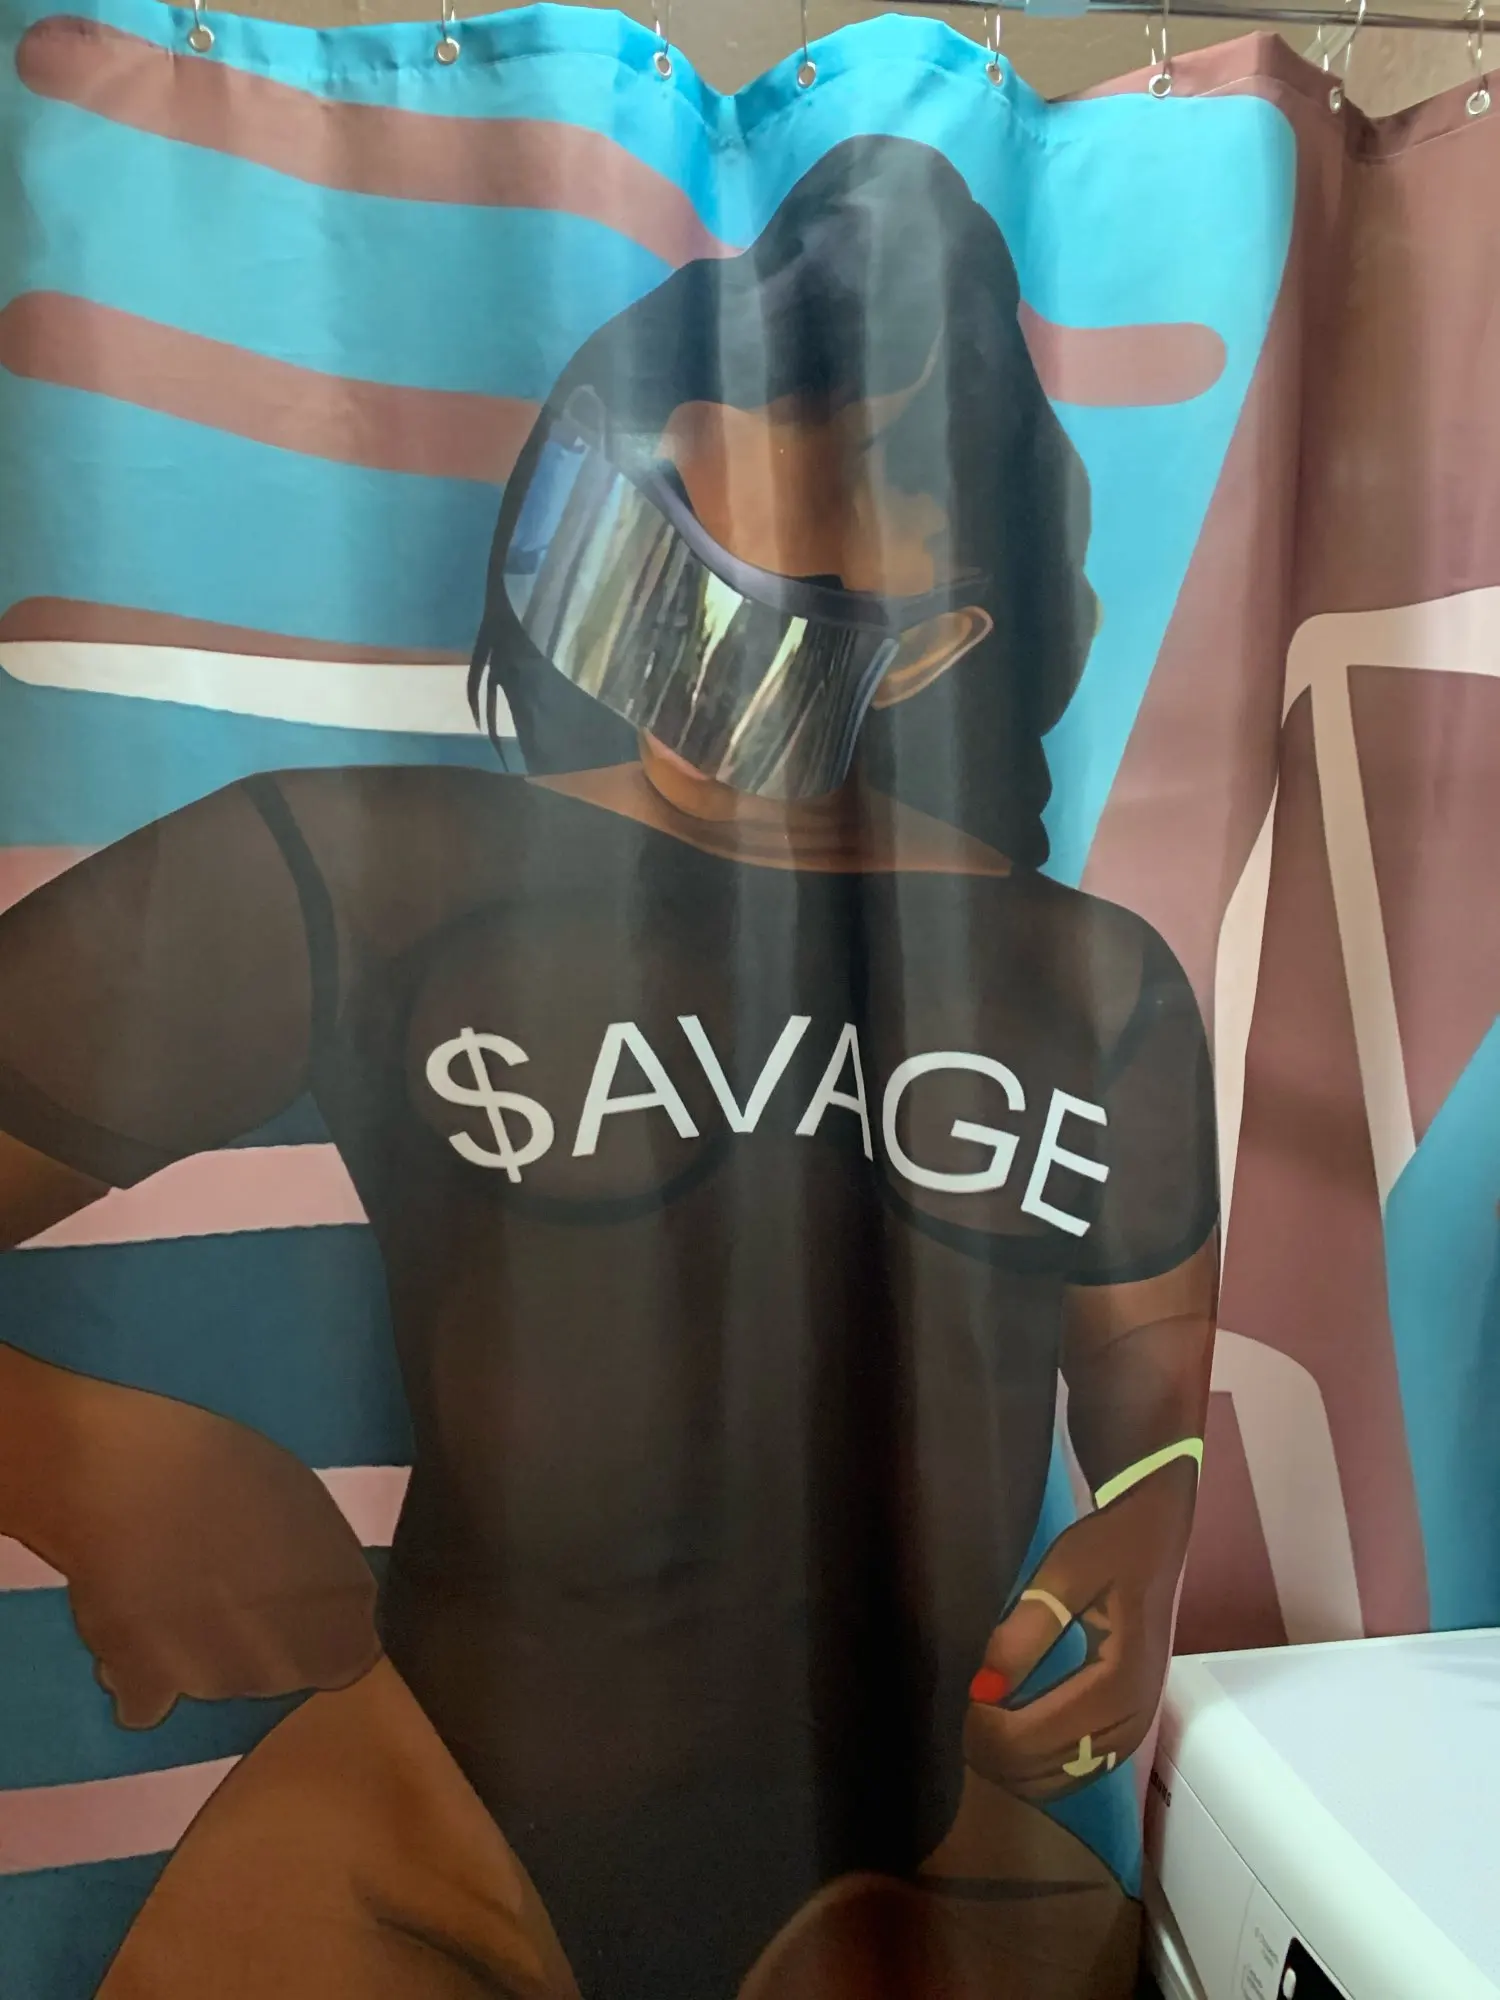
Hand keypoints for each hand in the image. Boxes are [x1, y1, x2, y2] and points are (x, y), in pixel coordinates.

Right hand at [2, 1353, 380, 1727]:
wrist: (125, 1481)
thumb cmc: (224, 1470)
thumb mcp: (305, 1504)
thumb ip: (320, 1564)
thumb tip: (314, 1598)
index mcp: (335, 1610)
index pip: (349, 1655)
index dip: (323, 1629)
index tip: (298, 1601)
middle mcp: (284, 1660)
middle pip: (282, 1671)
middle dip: (264, 1640)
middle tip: (227, 1584)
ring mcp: (215, 1682)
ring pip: (218, 1683)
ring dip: (202, 1654)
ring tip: (174, 1591)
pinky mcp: (147, 1690)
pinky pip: (151, 1700)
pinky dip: (142, 1676)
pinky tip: (133, 1624)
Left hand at [963, 1459, 1195, 1801]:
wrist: (1154, 1533)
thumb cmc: (1107, 1547)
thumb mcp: (1063, 1573)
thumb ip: (1027, 1630)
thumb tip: (987, 1687)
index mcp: (1121, 1676)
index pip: (1051, 1731)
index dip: (1001, 1734)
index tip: (969, 1709)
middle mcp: (1137, 1709)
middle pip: (1063, 1763)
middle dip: (1009, 1757)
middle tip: (966, 1731)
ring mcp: (1141, 1719)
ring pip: (1078, 1773)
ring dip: (1027, 1771)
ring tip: (983, 1745)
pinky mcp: (1136, 1718)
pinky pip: (1093, 1766)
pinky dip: (1052, 1771)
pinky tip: (1021, 1758)